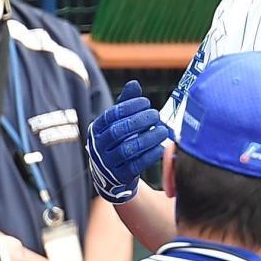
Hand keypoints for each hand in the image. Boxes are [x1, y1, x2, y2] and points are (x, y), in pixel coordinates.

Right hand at [86, 80, 167, 203]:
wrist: (109, 176)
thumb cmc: (117, 142)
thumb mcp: (118, 123)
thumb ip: (125, 104)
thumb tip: (134, 84)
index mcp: (96, 129)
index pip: (111, 115)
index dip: (129, 107)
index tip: (146, 102)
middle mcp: (98, 146)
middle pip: (119, 131)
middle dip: (139, 121)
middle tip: (156, 115)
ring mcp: (108, 163)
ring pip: (128, 149)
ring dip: (148, 138)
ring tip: (163, 130)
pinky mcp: (120, 176)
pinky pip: (136, 165)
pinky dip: (150, 155)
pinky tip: (161, 147)